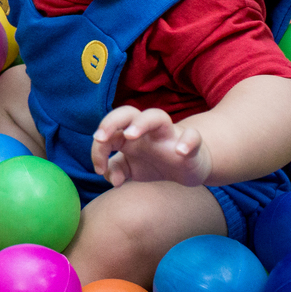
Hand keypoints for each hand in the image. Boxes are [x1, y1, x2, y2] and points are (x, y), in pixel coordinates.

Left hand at [91, 107, 212, 187]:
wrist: (188, 167)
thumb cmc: (155, 163)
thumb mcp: (131, 169)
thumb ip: (116, 170)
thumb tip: (112, 179)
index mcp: (130, 135)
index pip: (109, 132)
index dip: (98, 148)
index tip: (99, 169)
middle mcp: (147, 131)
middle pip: (128, 112)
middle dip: (111, 121)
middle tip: (101, 138)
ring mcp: (169, 135)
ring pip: (157, 116)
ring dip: (141, 123)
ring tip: (130, 136)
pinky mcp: (191, 144)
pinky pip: (193, 136)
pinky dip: (188, 141)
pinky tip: (181, 152)